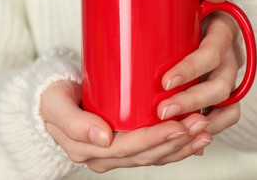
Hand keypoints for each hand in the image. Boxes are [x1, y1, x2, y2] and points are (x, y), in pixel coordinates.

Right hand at [41, 81, 211, 172]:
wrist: (52, 100)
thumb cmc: (53, 100)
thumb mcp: (56, 107)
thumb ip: (75, 123)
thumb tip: (104, 138)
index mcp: (90, 150)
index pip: (130, 149)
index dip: (156, 139)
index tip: (178, 125)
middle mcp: (106, 157)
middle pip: (147, 154)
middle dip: (176, 141)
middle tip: (200, 123)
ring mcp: (117, 153)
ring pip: (154, 156)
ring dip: (182, 145)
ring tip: (204, 130)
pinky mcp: (125, 144)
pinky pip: (153, 152)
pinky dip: (175, 146)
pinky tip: (194, 138)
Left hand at [158, 0, 243, 140]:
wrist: (205, 17)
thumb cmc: (196, 6)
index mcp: (223, 34)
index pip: (212, 53)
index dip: (192, 69)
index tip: (165, 82)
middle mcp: (230, 59)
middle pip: (218, 86)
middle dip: (191, 102)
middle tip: (161, 112)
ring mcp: (226, 78)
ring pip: (224, 106)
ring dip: (202, 122)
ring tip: (175, 132)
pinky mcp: (219, 93)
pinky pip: (226, 116)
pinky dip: (212, 129)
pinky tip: (191, 140)